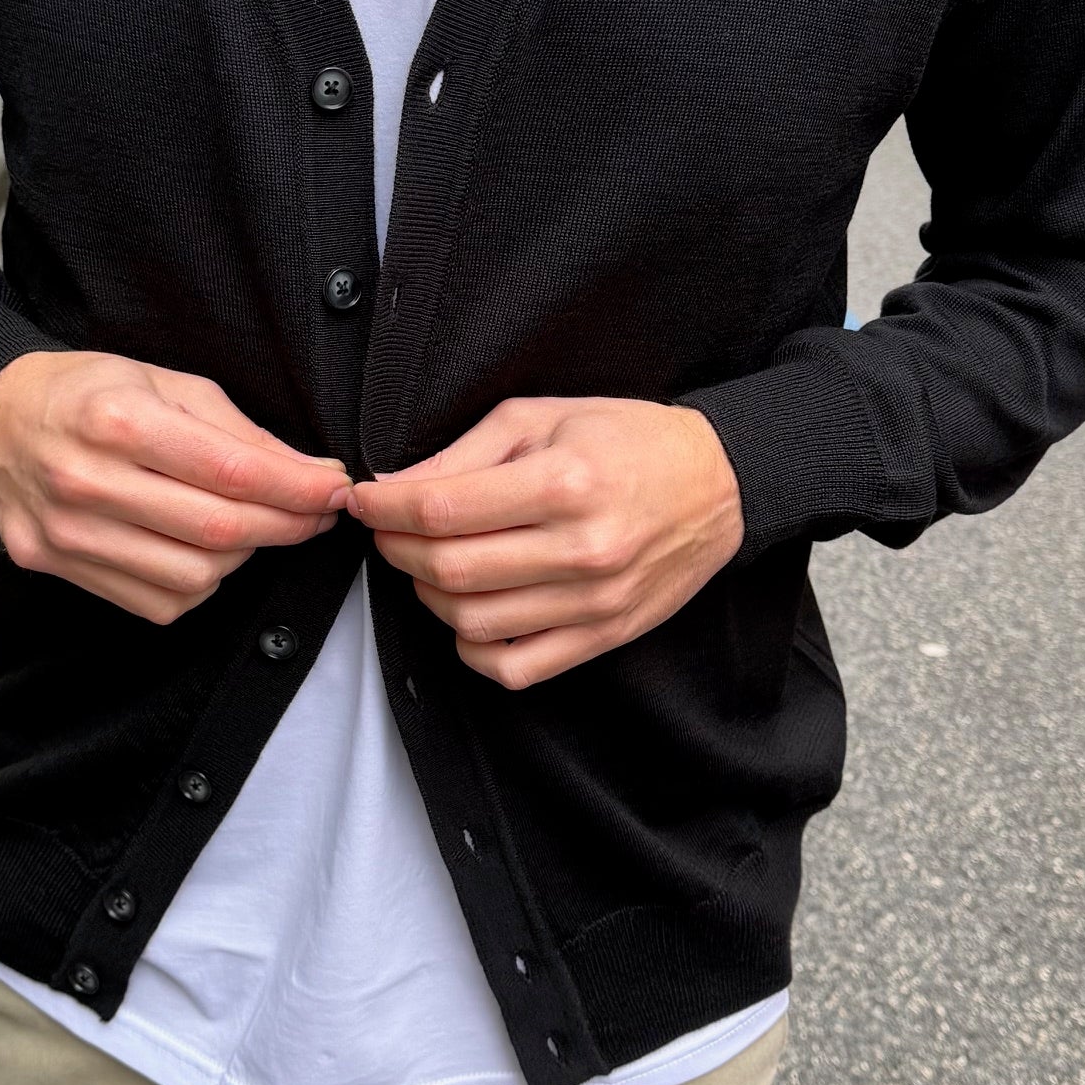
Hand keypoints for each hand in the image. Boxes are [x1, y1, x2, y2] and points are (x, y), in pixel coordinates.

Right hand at [0, 352, 349, 623]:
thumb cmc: (90, 392)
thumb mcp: (166, 383)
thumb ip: (238, 433)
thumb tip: (310, 474)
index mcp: (116, 420)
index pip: (231, 472)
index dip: (298, 489)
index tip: (335, 490)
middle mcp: (85, 482)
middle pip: (217, 530)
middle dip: (286, 526)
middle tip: (315, 513)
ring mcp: (66, 534)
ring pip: (193, 576)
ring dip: (243, 557)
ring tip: (253, 526)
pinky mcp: (55, 568)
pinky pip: (157, 603)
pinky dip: (198, 584)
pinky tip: (200, 550)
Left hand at [350, 397, 743, 688]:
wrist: (720, 484)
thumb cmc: (629, 440)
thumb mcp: (545, 417)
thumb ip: (467, 452)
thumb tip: (398, 485)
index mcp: (563, 483)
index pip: (442, 509)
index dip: (386, 507)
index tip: (364, 500)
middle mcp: (580, 548)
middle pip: (450, 569)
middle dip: (398, 550)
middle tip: (388, 530)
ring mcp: (594, 601)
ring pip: (473, 622)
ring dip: (429, 596)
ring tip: (429, 565)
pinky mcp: (604, 635)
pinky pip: (516, 668)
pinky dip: (474, 650)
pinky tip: (468, 615)